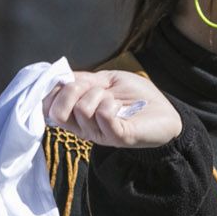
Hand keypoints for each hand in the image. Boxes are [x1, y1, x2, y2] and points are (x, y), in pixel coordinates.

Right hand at [44, 70, 181, 147]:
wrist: (167, 112)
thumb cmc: (137, 96)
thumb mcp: (107, 81)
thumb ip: (84, 80)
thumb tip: (61, 77)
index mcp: (79, 116)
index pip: (49, 108)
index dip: (54, 91)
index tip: (72, 82)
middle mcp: (85, 128)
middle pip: (58, 111)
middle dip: (73, 90)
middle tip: (95, 87)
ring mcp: (100, 134)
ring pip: (82, 109)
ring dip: (98, 95)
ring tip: (114, 99)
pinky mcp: (118, 137)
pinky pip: (102, 116)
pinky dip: (110, 104)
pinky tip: (120, 106)